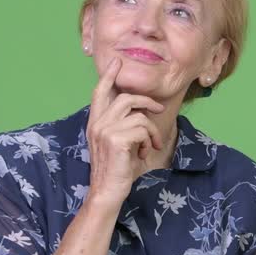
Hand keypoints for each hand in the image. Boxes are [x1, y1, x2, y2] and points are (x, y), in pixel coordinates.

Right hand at [86, 57, 166, 201]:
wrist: (107, 192)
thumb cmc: (116, 170)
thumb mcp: (118, 143)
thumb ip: (123, 126)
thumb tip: (140, 113)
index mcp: (95, 123)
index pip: (99, 92)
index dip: (109, 76)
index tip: (117, 62)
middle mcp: (97, 123)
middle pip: (125, 97)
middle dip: (147, 101)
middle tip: (160, 109)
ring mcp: (105, 130)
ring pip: (138, 115)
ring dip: (151, 130)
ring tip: (151, 144)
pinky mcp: (116, 139)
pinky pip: (142, 129)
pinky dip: (149, 141)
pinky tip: (145, 153)